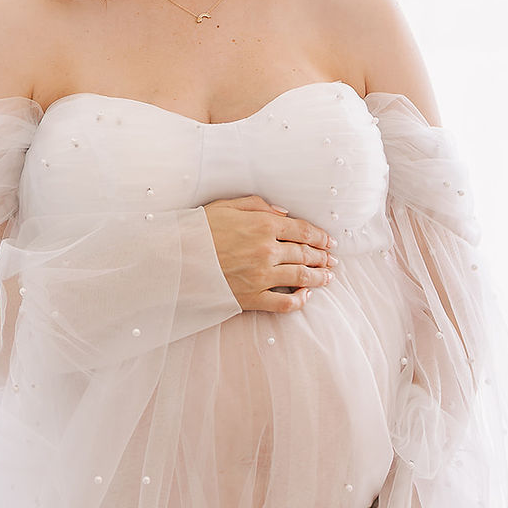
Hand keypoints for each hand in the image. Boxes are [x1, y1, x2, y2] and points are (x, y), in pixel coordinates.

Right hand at [203, 196, 336, 313]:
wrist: (175, 258)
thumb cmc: (199, 229)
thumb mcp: (226, 206)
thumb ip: (258, 205)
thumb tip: (283, 214)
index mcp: (263, 225)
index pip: (302, 231)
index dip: (320, 236)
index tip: (329, 241)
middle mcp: (267, 251)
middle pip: (305, 254)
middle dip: (323, 257)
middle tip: (332, 260)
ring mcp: (261, 276)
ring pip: (301, 277)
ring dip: (319, 277)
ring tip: (327, 277)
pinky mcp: (252, 297)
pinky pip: (284, 303)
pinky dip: (299, 301)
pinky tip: (306, 297)